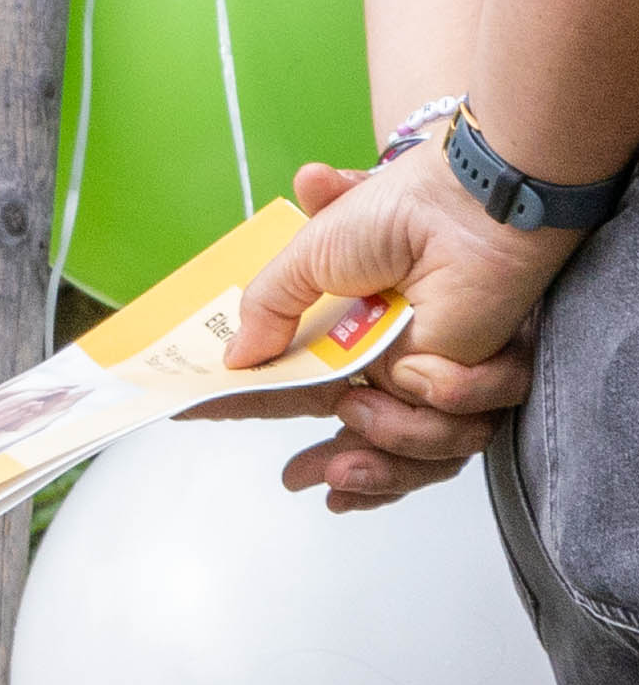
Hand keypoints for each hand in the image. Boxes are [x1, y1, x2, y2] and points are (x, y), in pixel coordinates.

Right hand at [189, 156, 566, 506]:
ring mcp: (436, 376)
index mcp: (349, 334)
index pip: (301, 386)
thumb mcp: (308, 255)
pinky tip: (429, 376)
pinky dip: (444, 406)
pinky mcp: (481, 382)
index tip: (203, 417)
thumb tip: (234, 357)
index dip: (258, 406)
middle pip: (371, 444)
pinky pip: (462, 427)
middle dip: (346, 472)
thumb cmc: (394, 215)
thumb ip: (267, 309)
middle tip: (301, 476)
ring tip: (361, 408)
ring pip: (421, 452)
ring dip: (390, 441)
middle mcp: (393, 363)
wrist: (465, 207)